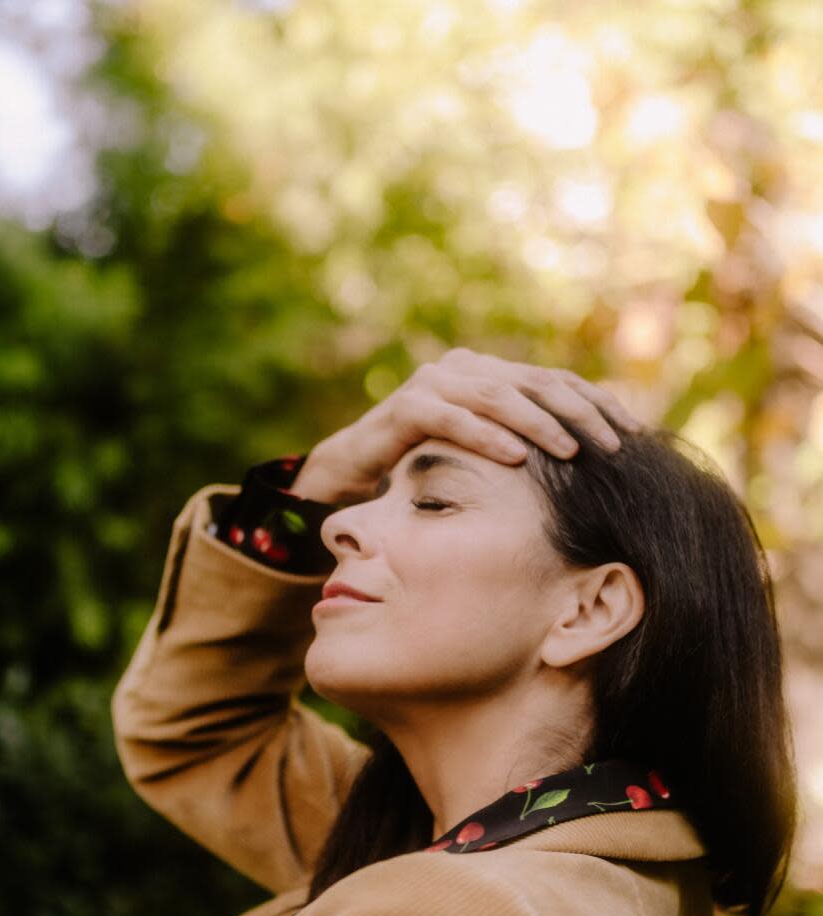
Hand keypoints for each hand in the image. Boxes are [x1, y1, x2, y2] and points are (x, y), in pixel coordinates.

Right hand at [293, 347, 640, 504]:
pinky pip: (451, 417)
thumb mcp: (481, 454)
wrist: (354, 471)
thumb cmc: (424, 467)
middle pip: (536, 384)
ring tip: (572, 451)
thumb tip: (588, 464)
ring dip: (539, 424)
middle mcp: (465, 369)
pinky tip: (514, 456)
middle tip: (615, 446)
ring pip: (498, 396)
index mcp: (491, 374)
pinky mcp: (406, 406)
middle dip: (580, 414)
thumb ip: (522, 445)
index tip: (636, 435)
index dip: (598, 405)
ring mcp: (434, 382)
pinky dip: (484, 435)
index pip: (557, 382)